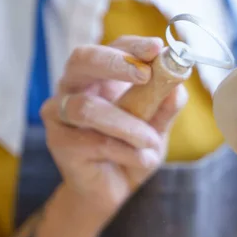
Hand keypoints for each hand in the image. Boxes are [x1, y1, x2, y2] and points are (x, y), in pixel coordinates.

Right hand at [40, 36, 186, 213]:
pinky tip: (142, 159)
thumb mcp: (157, 127)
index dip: (134, 45)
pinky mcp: (58, 142)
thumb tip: (178, 85)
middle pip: (82, 60)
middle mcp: (74, 87)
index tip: (158, 48)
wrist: (113, 191)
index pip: (113, 48)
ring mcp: (60, 114)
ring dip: (127, 125)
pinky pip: (93, 141)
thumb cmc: (133, 151)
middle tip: (144, 73)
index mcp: (100, 76)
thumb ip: (166, 106)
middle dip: (115, 63)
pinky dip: (125, 151)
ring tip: (152, 142)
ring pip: (87, 108)